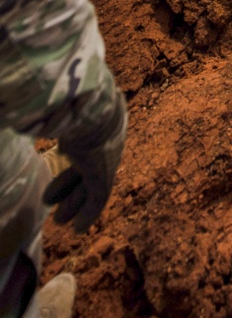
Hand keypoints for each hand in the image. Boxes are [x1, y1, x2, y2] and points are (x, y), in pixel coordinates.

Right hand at [46, 89, 126, 232]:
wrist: (93, 101)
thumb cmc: (73, 94)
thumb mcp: (67, 97)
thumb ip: (55, 102)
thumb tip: (32, 96)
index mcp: (102, 114)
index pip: (87, 140)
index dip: (72, 151)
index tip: (59, 156)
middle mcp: (108, 137)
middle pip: (88, 166)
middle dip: (71, 185)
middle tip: (52, 199)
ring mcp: (108, 155)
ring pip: (91, 186)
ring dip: (74, 204)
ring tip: (59, 220)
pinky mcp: (105, 174)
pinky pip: (98, 200)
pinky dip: (88, 215)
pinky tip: (79, 229)